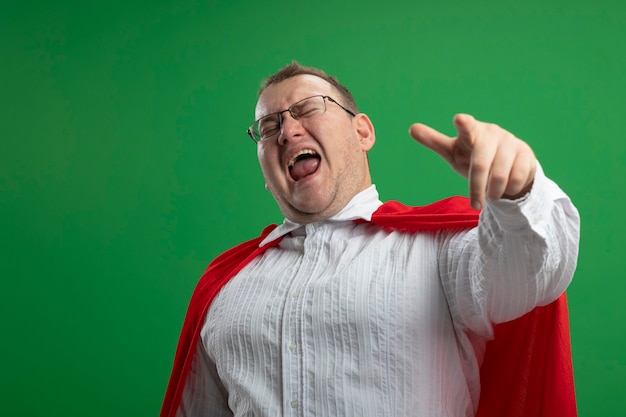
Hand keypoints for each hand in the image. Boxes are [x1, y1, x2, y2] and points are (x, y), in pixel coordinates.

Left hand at [409, 114, 535, 209]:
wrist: (507, 165)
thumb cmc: (473, 156)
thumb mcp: (453, 151)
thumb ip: (434, 141)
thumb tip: (411, 128)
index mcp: (473, 132)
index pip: (467, 128)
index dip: (464, 125)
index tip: (459, 119)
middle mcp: (493, 134)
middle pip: (481, 165)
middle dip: (476, 187)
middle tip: (474, 205)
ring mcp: (512, 143)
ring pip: (500, 176)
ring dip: (492, 192)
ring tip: (490, 194)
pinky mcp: (527, 155)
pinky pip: (516, 180)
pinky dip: (508, 191)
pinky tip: (505, 188)